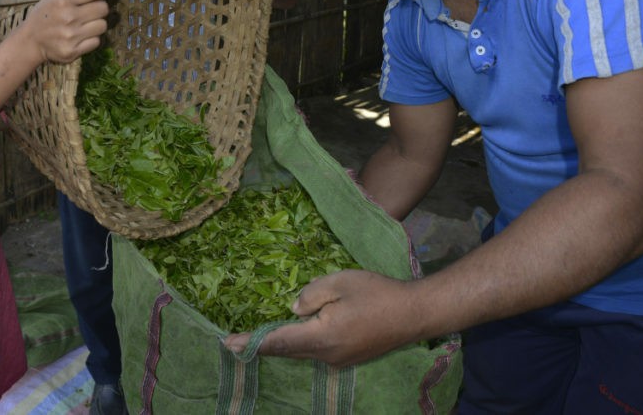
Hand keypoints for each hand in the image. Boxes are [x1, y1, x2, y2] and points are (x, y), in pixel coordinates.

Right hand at [17, 0, 118, 64]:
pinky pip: (97, 42)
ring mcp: (71, 36)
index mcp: (63, 0)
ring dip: (97, 23)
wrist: (30, 41)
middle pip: (103, 8)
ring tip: (85, 23)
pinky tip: (82, 35)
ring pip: (102, 25)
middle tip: (91, 8)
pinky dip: (92, 38)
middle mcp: (68, 17)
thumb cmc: (44, 14)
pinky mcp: (73, 51)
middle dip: (100, 7)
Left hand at [222, 269, 423, 366]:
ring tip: (256, 339)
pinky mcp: (348, 357)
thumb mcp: (339, 283)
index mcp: (321, 337)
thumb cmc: (377, 293)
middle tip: (234, 342)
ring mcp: (338, 359)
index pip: (278, 341)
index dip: (252, 342)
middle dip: (260, 345)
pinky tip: (291, 335)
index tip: (228, 343)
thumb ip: (310, 295)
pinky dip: (298, 344)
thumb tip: (293, 310)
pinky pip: (314, 351)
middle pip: (286, 351)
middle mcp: (326, 355)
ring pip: (300, 352)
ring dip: (279, 345)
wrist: (414, 314)